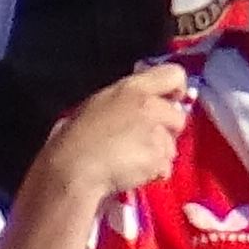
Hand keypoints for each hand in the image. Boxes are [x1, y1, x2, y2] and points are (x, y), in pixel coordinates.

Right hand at [33, 57, 195, 219]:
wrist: (71, 171)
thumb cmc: (74, 139)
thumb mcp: (99, 104)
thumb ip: (127, 99)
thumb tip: (147, 100)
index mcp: (133, 88)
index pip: (174, 74)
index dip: (175, 89)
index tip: (169, 101)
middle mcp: (150, 107)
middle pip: (178, 117)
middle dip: (166, 130)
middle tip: (142, 140)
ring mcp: (156, 134)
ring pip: (171, 146)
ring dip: (157, 154)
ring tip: (130, 161)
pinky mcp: (157, 159)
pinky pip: (164, 167)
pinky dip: (152, 173)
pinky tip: (131, 174)